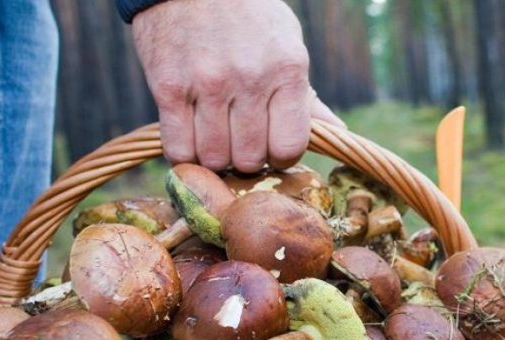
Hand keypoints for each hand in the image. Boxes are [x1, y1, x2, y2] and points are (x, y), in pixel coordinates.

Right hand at [133, 0, 343, 172]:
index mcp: (287, 69)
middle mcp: (249, 79)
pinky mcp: (169, 88)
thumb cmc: (246, 15)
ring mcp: (207, 84)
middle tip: (239, 141)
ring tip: (215, 137)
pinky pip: (178, 148)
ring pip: (213, 159)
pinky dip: (184, 153)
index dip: (280, 157)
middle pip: (249, 159)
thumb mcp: (287, 44)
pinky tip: (191, 137)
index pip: (289, 147)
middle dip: (246, 159)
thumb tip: (336, 132)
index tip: (271, 147)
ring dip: (214, 157)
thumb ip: (306, 96)